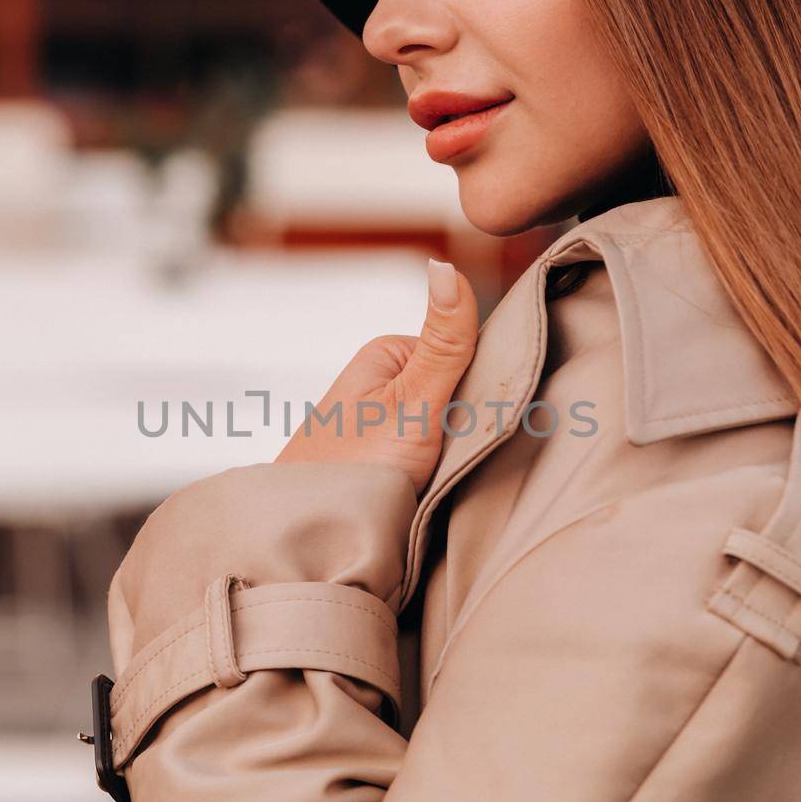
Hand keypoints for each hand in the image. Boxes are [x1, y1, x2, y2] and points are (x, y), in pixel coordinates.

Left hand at [273, 260, 479, 496]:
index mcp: (389, 354)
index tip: (490, 417)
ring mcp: (385, 423)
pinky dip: (442, 470)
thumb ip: (442, 343)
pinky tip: (440, 487)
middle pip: (458, 390)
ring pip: (448, 426)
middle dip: (474, 419)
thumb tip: (445, 264)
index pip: (467, 352)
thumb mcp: (413, 400)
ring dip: (459, 449)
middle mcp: (384, 381)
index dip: (490, 382)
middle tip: (467, 453)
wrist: (310, 536)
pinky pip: (431, 456)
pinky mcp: (384, 461)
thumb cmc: (354, 469)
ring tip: (450, 474)